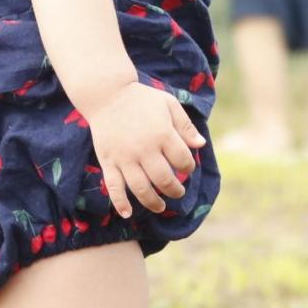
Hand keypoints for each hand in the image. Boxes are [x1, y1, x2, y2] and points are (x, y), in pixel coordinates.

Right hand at [86, 83, 205, 218]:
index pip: (182, 160)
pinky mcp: (108, 161)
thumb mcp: (168, 104)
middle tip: (178, 192)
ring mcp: (124, 157)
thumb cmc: (141, 98)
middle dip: (175, 190)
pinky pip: (114, 186)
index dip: (188, 167)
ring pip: (141, 188)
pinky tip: (127, 213)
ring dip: (153, 202)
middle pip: (164, 180)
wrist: (107, 94)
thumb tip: (200, 145)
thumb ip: (185, 125)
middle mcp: (144, 149)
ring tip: (160, 206)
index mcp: (162, 133)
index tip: (186, 167)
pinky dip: (120, 203)